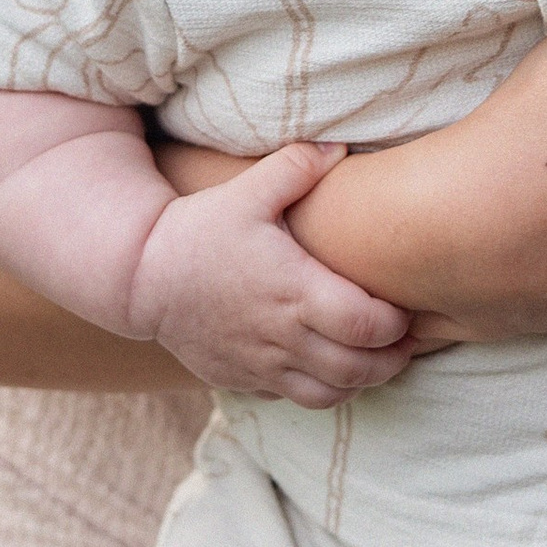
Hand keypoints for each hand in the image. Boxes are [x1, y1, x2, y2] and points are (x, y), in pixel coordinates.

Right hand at [131, 142, 416, 406]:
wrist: (140, 276)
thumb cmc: (199, 230)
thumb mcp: (245, 192)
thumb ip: (296, 168)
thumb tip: (338, 146)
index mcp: (293, 291)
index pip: (367, 325)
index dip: (396, 324)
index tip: (405, 307)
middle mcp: (282, 336)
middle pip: (358, 368)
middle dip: (392, 358)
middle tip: (405, 338)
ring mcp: (262, 364)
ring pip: (331, 394)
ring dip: (362, 381)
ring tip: (377, 358)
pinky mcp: (245, 379)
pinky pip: (297, 400)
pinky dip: (325, 391)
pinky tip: (332, 366)